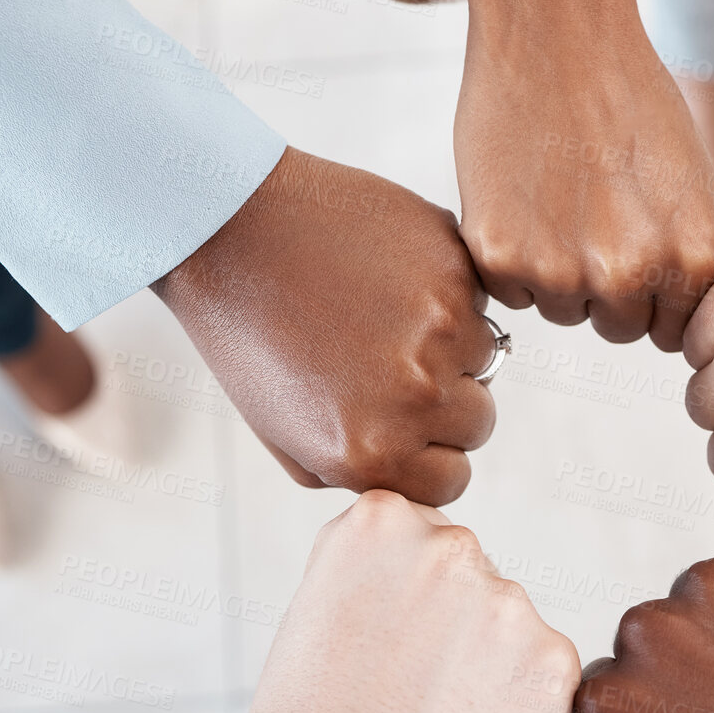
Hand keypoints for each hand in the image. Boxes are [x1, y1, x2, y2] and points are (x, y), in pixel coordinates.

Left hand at [154, 148, 496, 504]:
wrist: (229, 231)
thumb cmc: (248, 334)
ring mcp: (442, 331)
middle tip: (395, 363)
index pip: (451, 481)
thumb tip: (413, 471)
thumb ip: (356, 469)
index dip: (431, 452)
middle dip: (447, 401)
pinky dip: (451, 291)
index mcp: (373, 452)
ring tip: (390, 315)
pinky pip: (479, 298)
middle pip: (477, 423)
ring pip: (485, 358)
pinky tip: (393, 277)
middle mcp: (416, 399)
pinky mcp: (454, 271)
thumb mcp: (285, 434)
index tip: (406, 423)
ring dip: (453, 343)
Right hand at [242, 491, 580, 712]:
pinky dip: (519, 709)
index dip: (398, 601)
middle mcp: (452, 548)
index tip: (376, 645)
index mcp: (381, 523)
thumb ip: (381, 567)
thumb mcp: (316, 610)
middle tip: (403, 693)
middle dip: (448, 625)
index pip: (416, 537)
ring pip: (507, 626)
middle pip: (467, 575)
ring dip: (486, 665)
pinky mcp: (555, 666)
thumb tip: (435, 552)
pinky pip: (543, 675)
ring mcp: (510, 605)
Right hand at [456, 0, 713, 351]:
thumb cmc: (631, 93)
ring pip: (561, 311)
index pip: (675, 332)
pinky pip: (510, 291)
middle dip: (608, 289)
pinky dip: (512, 257)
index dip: (655, 300)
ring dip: (558, 273)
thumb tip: (683, 308)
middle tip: (593, 221)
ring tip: (559, 200)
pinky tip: (524, 198)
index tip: (638, 263)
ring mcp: (560, 269)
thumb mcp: (698, 176)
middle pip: (617, 329)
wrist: (558, 31)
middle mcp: (629, 273)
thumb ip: (696, 252)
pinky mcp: (499, 254)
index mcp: (690, 257)